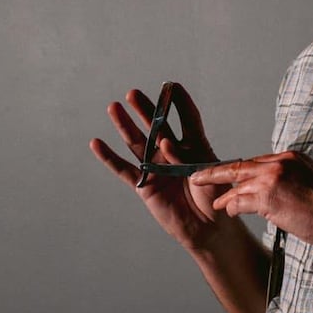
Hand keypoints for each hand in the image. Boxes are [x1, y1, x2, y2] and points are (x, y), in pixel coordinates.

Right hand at [89, 84, 238, 251]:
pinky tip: (96, 143)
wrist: (208, 227)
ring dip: (125, 125)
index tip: (172, 85)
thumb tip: (164, 142)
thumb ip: (185, 157)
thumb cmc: (215, 199)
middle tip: (134, 93)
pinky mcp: (144, 184)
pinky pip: (123, 169)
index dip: (180, 103)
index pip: (187, 119)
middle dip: (146, 109)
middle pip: (157, 126)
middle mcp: (173, 153)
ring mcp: (157, 167)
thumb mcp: (206, 173)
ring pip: (137, 142)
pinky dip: (109, 157)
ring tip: (114, 107)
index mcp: (195, 146)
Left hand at [192, 151, 312, 246]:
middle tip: (197, 176)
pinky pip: (239, 200)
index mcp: (291, 157)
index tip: (227, 172)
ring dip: (226, 197)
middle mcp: (279, 163)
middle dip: (215, 172)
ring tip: (217, 204)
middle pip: (239, 166)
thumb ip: (289, 179)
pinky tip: (231, 212)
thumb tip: (274, 189)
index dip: (240, 170)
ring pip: (237, 185)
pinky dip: (232, 207)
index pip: (257, 161)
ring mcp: (272, 178)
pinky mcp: (267, 195)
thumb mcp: (309, 181)